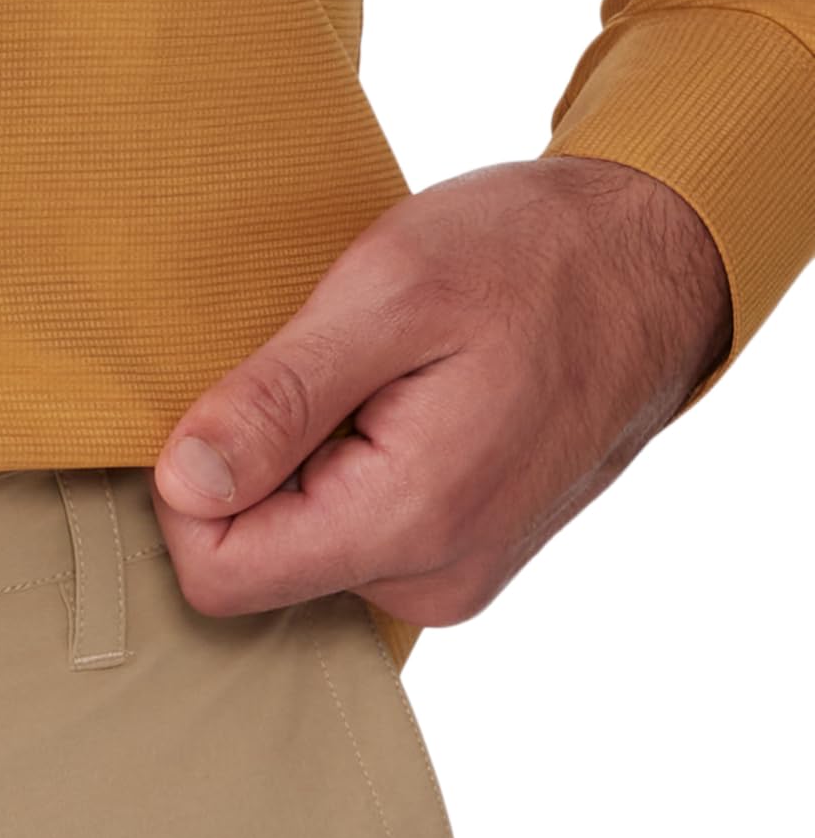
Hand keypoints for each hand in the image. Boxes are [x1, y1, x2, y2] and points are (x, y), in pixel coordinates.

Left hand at [149, 157, 731, 630]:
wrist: (653, 260)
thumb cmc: (533, 256)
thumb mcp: (388, 290)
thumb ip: (275, 400)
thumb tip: (183, 485)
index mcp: (407, 524)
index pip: (218, 576)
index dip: (189, 494)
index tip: (234, 405)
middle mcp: (428, 581)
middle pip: (255, 568)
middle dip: (254, 476)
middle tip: (322, 379)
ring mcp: (446, 579)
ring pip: (299, 554)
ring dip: (302, 471)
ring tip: (370, 388)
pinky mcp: (453, 560)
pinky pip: (349, 540)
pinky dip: (343, 476)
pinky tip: (390, 411)